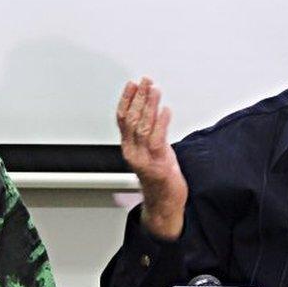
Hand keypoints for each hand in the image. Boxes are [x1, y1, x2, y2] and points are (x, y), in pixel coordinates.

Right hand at [116, 77, 187, 239]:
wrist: (164, 204)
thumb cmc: (160, 178)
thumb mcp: (150, 152)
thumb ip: (148, 134)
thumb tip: (150, 111)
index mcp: (128, 148)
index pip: (122, 119)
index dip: (126, 99)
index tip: (132, 84)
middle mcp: (133, 152)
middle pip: (132, 119)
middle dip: (139, 97)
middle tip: (146, 82)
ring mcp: (145, 159)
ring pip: (142, 127)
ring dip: (149, 106)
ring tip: (155, 91)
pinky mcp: (159, 164)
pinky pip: (157, 139)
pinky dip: (161, 122)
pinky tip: (165, 110)